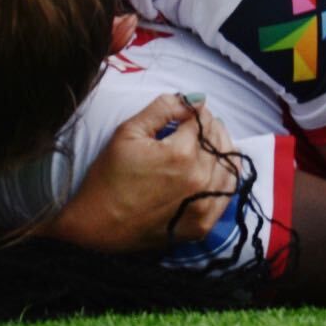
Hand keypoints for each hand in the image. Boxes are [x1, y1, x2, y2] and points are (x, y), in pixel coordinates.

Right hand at [45, 93, 247, 252]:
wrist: (97, 226)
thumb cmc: (108, 177)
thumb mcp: (128, 132)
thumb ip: (162, 108)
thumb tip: (193, 99)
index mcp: (181, 153)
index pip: (201, 120)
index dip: (194, 111)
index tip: (187, 110)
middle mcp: (199, 178)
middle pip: (218, 139)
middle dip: (209, 126)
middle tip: (197, 123)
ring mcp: (203, 204)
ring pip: (228, 163)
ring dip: (221, 147)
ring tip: (208, 140)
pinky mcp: (202, 224)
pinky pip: (228, 192)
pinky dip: (227, 174)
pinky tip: (218, 165)